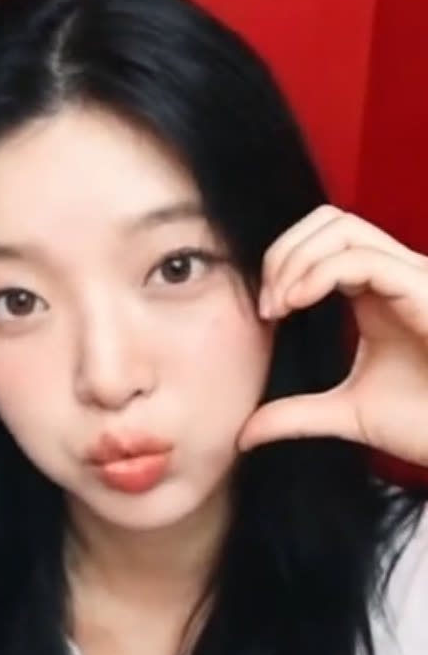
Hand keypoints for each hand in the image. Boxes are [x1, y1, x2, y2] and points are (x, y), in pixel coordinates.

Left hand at [238, 205, 427, 466]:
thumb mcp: (349, 415)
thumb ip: (296, 415)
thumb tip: (245, 434)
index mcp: (378, 292)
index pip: (323, 241)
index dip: (282, 264)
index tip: (265, 315)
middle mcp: (397, 274)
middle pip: (329, 220)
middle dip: (284, 252)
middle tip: (268, 306)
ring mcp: (414, 278)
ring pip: (343, 228)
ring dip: (297, 260)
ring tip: (279, 306)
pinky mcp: (425, 290)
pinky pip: (365, 260)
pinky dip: (321, 274)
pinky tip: (297, 304)